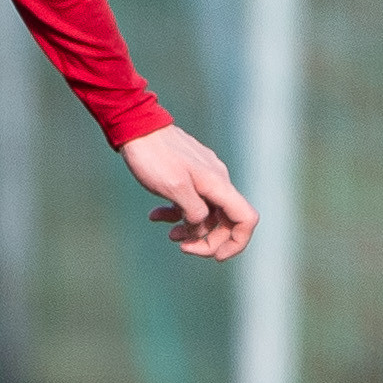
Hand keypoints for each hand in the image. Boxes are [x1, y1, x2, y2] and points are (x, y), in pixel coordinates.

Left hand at [120, 123, 255, 258]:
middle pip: (226, 221)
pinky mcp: (189, 175)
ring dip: (190, 229)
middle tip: (182, 247)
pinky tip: (155, 216)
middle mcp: (217, 181)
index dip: (237, 242)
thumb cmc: (153, 157)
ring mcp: (203, 178)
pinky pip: (190, 202)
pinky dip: (176, 214)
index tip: (216, 256)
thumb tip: (202, 228)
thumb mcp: (174, 188)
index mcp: (218, 184)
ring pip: (207, 214)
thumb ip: (194, 212)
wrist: (136, 127)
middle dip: (207, 241)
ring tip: (168, 234)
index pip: (246, 219)